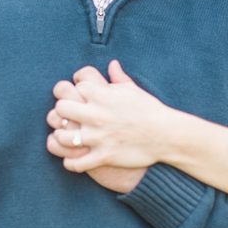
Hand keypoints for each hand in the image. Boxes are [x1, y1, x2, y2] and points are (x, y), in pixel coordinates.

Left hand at [46, 61, 156, 191]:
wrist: (167, 134)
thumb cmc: (151, 110)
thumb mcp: (134, 90)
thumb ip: (118, 78)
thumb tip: (112, 64)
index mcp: (102, 95)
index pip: (71, 87)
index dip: (73, 92)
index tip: (78, 98)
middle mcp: (96, 115)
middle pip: (60, 109)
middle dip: (62, 112)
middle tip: (69, 117)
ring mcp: (98, 137)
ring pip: (61, 137)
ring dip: (62, 138)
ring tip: (69, 139)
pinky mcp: (103, 155)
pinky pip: (75, 163)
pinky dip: (71, 162)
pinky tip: (74, 158)